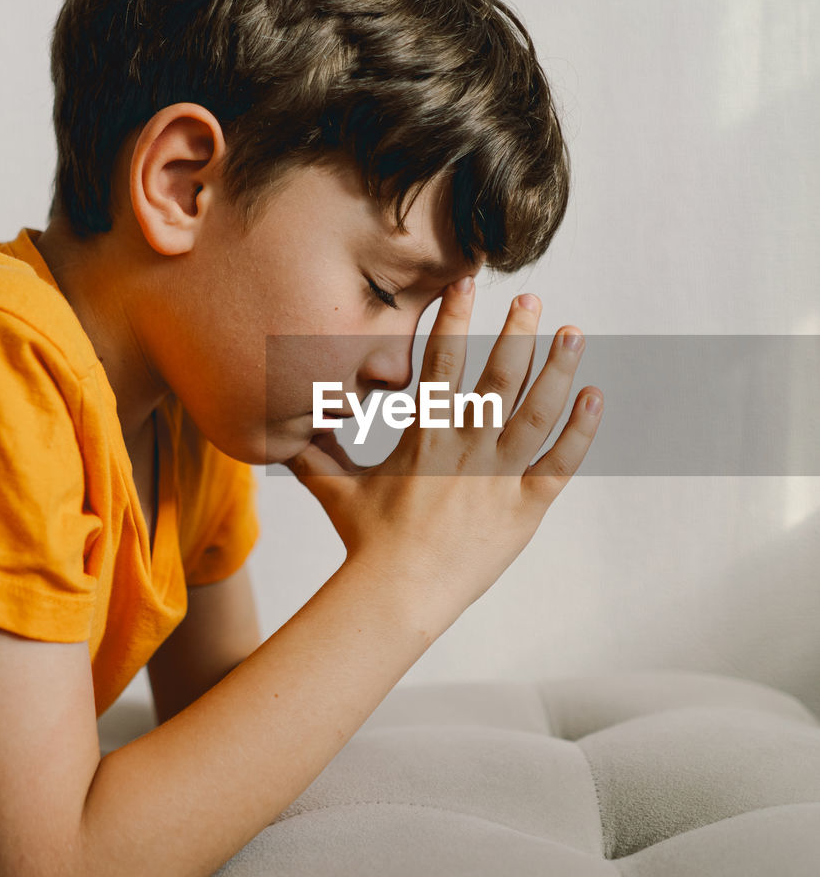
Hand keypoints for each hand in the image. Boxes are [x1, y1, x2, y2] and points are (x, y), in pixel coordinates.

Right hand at [285, 280, 602, 621]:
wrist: (397, 594)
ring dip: (558, 368)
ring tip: (574, 333)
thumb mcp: (336, 490)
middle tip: (532, 299)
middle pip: (500, 375)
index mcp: (424, 434)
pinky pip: (560, 463)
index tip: (466, 283)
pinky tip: (595, 396)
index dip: (454, 318)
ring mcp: (499, 475)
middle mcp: (466, 446)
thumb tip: (282, 434)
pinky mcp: (524, 507)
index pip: (441, 361)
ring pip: (537, 410)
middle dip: (518, 331)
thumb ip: (316, 455)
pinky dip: (581, 430)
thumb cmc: (366, 542)